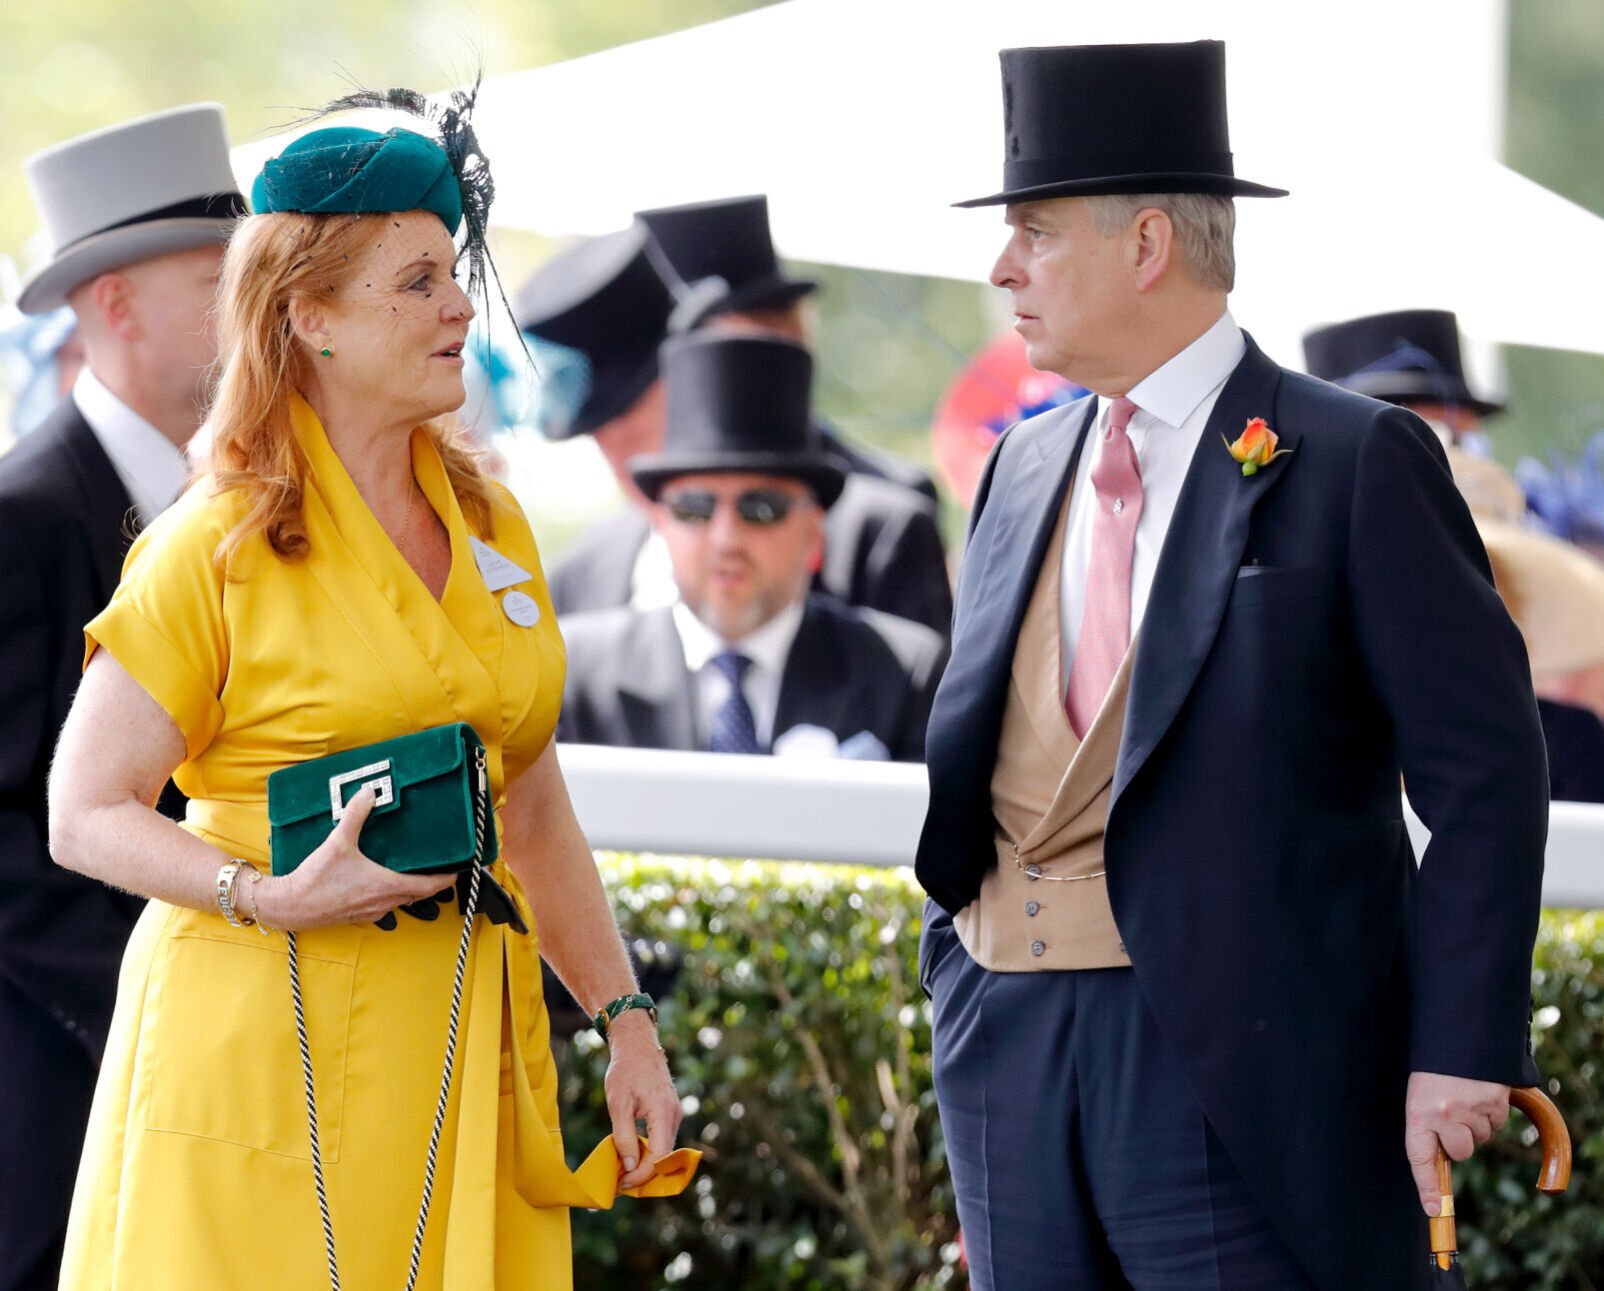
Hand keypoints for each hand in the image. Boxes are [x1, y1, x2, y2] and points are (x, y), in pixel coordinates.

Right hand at [254, 786, 452, 929]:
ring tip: (413, 872)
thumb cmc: (316, 879)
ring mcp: (371, 912)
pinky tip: (381, 883)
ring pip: (400, 901)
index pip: (428, 886)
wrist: (289, 906)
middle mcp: (383, 902)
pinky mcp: (357, 915)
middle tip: (438, 869)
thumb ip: (355, 815)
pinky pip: (383, 906)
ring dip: (409, 889)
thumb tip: (369, 792)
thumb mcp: (337, 842)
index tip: (457, 872)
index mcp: (386, 885)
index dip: (446, 879)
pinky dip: (390, 895)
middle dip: (430, 883)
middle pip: (418, 894)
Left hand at [604, 1010, 681, 1188]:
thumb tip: (629, 1166)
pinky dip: (648, 1152)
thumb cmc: (625, 1071)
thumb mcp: (619, 1104)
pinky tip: (631, 1156)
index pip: (659, 1156)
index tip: (621, 1182)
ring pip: (664, 1150)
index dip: (641, 1174)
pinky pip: (662, 1140)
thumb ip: (624, 1136)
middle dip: (642, 1173)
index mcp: (663, 1112)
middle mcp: (674, 1115)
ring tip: (621, 1171)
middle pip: (664, 1157)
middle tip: (618, 1182)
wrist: (638, 1046)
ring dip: (645, 1164)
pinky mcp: (670, 1113)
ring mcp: (675, 1114)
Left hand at [1405, 1070, 1510, 1214]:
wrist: (1459, 1034)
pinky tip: (1480, 1092)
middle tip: (1452, 1115)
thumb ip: (1428, 1124)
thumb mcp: (1420, 1093)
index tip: (1432, 1209)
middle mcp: (1444, 1115)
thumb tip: (1443, 1158)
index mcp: (1418, 1112)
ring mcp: (1471, 1110)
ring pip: (1480, 1137)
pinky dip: (1491, 1112)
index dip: (1426, 1186)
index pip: (1419, 1157)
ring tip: (1464, 1095)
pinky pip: (1497, 1122)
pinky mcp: (1495, 1103)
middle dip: (1460, 1142)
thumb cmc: (1434, 1067)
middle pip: (1460, 1152)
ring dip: (1475, 1123)